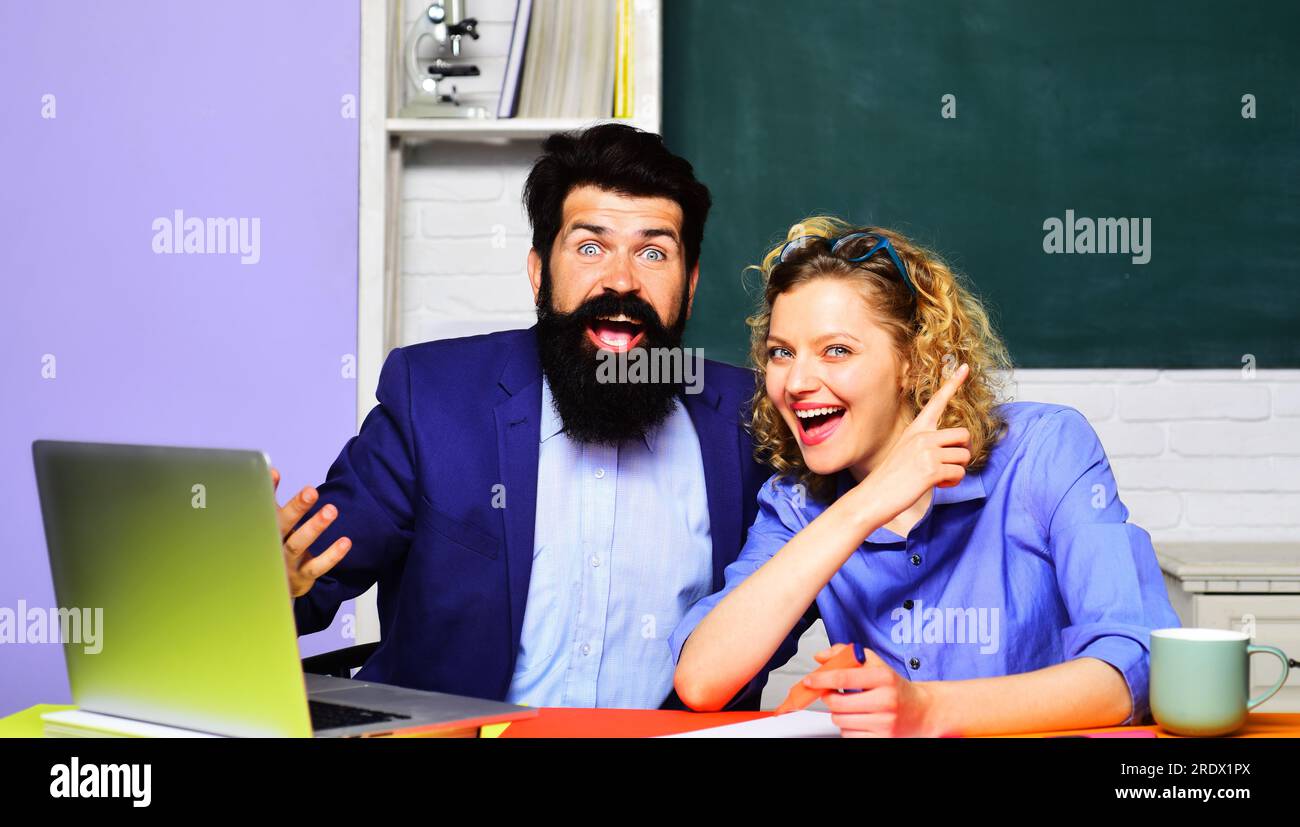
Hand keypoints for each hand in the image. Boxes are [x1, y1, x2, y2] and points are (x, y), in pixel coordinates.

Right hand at [271, 466, 350, 597]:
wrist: (270, 584)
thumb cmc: (273, 543)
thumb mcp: (270, 521)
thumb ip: (271, 498)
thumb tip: (273, 471)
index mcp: (263, 528)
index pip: (265, 509)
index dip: (268, 492)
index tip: (276, 473)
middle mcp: (272, 545)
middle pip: (282, 525)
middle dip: (296, 508)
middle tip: (311, 491)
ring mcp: (285, 563)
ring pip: (298, 545)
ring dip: (314, 527)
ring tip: (331, 510)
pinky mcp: (301, 576)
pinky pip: (317, 567)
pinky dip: (331, 556)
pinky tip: (346, 542)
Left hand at [805, 644, 943, 736]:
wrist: (922, 711)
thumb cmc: (895, 687)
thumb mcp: (876, 664)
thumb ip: (847, 654)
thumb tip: (822, 656)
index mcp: (884, 678)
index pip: (844, 677)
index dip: (822, 678)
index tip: (810, 680)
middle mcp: (886, 701)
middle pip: (838, 703)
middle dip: (829, 698)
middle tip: (832, 694)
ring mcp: (885, 723)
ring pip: (841, 721)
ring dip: (839, 714)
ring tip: (851, 707)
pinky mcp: (882, 739)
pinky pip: (849, 735)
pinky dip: (848, 728)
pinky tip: (859, 720)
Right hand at [850, 362, 971, 522]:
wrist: (872, 497)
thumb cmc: (889, 479)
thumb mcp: (904, 453)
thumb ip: (926, 446)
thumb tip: (949, 452)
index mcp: (915, 429)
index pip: (937, 401)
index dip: (953, 383)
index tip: (964, 367)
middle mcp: (922, 436)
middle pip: (964, 434)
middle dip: (962, 452)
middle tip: (950, 465)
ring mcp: (927, 451)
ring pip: (964, 456)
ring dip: (957, 470)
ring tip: (941, 478)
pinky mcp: (931, 469)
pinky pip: (958, 473)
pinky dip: (953, 483)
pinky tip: (939, 486)